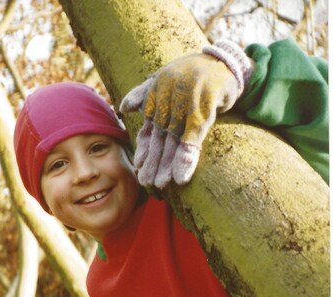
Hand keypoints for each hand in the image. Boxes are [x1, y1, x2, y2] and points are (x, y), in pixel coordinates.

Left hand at [120, 40, 252, 188]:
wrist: (223, 64)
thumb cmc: (193, 72)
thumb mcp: (164, 80)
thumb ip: (143, 94)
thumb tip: (122, 107)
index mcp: (158, 96)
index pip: (149, 129)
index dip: (145, 149)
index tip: (139, 167)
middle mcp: (169, 101)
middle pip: (160, 138)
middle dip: (154, 162)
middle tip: (148, 183)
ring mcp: (185, 105)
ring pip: (173, 142)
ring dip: (167, 166)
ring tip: (161, 185)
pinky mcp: (203, 111)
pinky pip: (192, 139)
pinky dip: (187, 159)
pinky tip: (181, 177)